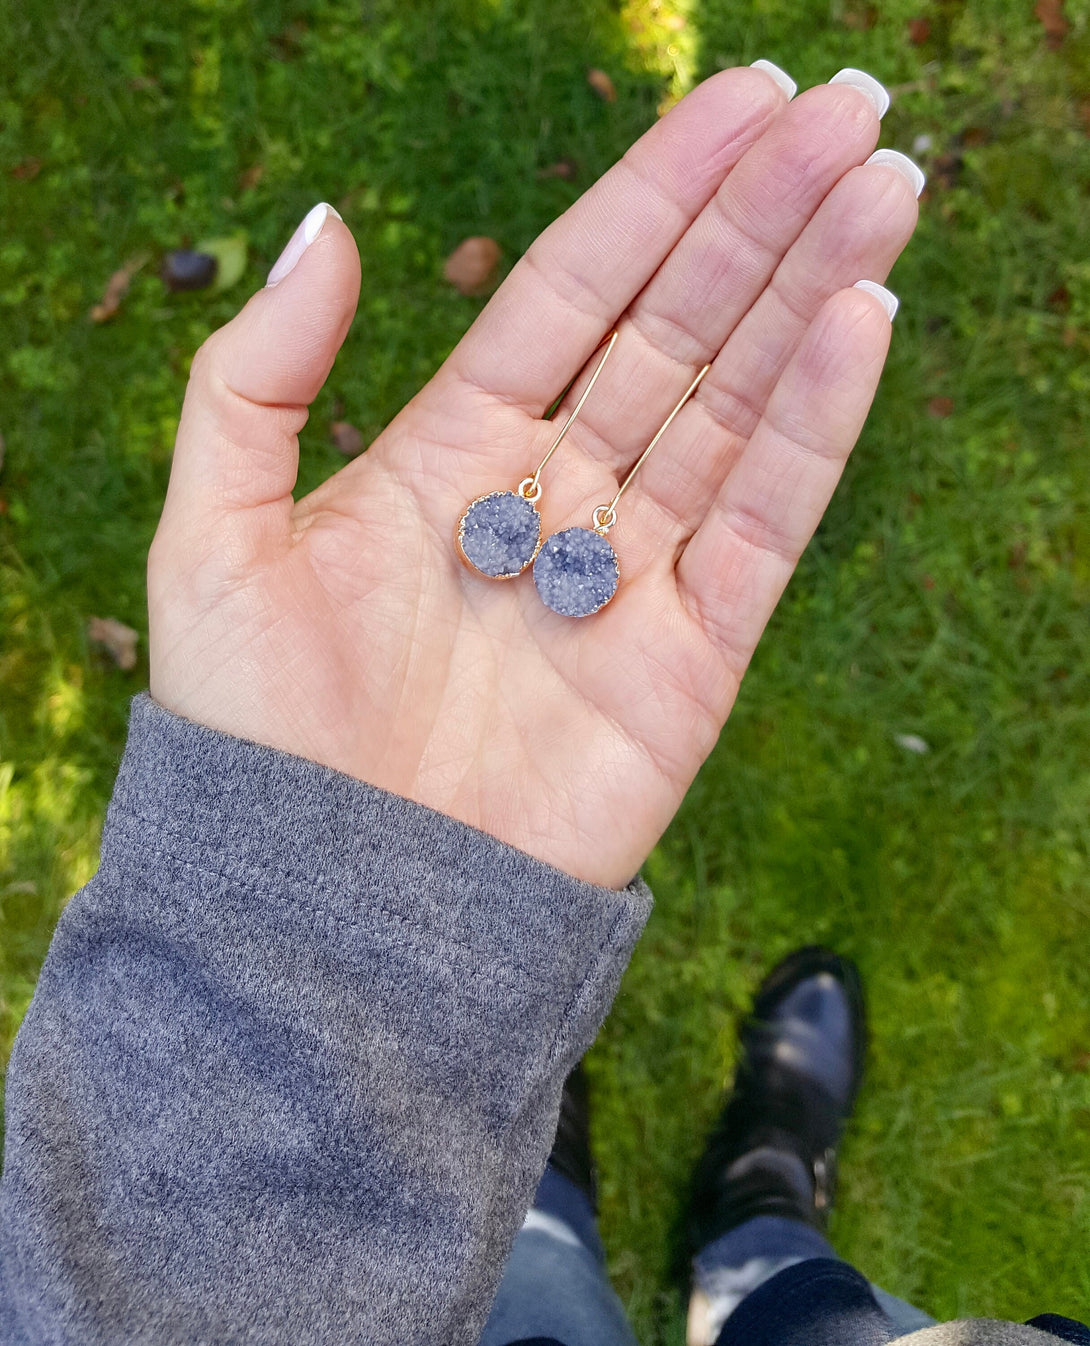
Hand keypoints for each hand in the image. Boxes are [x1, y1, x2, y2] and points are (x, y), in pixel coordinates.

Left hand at [149, 67, 918, 888]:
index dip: (657, 192)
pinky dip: (815, 430)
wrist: (330, 910)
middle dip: (761, 218)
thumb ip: (255, 378)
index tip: (739, 98)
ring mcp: (631, 578)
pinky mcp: (690, 661)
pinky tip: (861, 326)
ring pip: (738, 409)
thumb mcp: (212, 538)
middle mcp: (556, 501)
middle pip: (678, 331)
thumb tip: (328, 223)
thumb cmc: (258, 739)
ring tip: (885, 188)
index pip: (577, 293)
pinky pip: (766, 526)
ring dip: (812, 296)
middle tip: (848, 106)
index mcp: (456, 454)